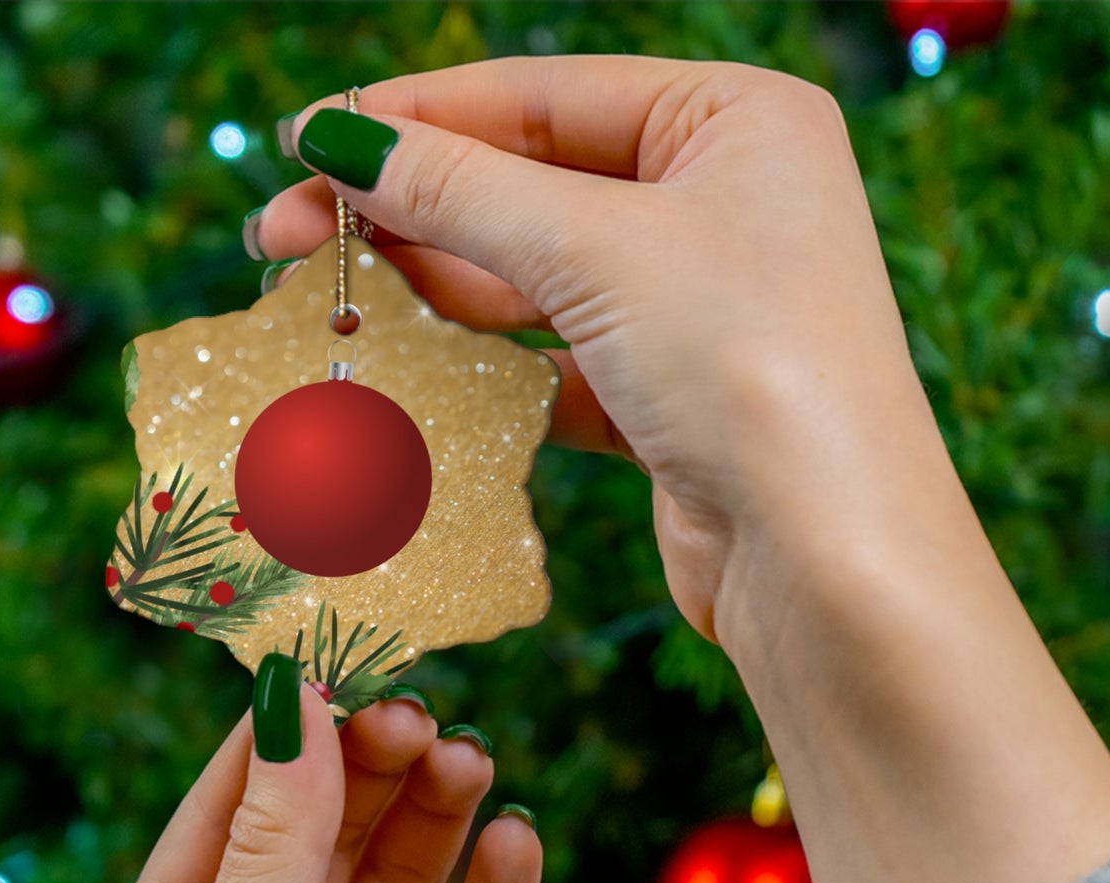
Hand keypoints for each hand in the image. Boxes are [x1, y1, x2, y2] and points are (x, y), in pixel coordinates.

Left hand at [85, 687, 539, 882]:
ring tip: (473, 760)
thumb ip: (271, 851)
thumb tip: (292, 704)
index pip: (229, 810)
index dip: (285, 734)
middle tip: (424, 715)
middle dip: (372, 770)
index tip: (342, 659)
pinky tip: (517, 843)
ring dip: (437, 819)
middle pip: (326, 836)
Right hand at [256, 55, 938, 645]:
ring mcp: (699, 306)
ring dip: (438, 288)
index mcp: (736, 121)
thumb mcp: (596, 250)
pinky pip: (558, 363)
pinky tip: (412, 369)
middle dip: (410, 209)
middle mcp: (724, 203)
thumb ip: (462, 191)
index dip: (415, 117)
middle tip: (283, 233)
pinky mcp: (672, 400)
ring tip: (332, 294)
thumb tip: (339, 141)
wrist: (825, 559)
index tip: (306, 141)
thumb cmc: (748, 367)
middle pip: (532, 186)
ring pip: (539, 278)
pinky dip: (489, 369)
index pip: (543, 96)